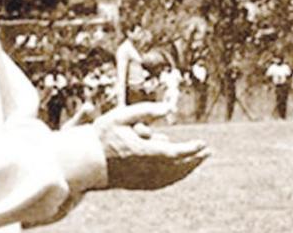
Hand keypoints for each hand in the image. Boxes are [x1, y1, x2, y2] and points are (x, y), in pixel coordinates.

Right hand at [93, 102, 209, 190]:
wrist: (85, 161)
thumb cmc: (101, 136)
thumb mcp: (121, 116)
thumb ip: (146, 110)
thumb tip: (168, 108)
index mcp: (143, 152)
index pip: (175, 153)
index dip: (191, 149)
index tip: (202, 143)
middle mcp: (145, 169)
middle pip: (177, 167)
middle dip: (194, 159)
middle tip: (207, 152)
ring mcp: (141, 179)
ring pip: (171, 177)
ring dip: (186, 169)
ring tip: (197, 161)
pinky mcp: (137, 184)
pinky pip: (162, 183)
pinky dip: (174, 177)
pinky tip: (178, 172)